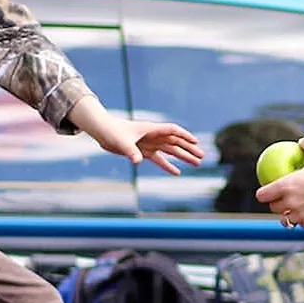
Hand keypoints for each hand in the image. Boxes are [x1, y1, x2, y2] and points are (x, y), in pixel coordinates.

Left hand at [68, 96, 204, 174]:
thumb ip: (131, 151)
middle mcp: (153, 136)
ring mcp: (149, 144)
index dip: (184, 136)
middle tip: (201, 157)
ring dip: (183, 157)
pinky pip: (160, 160)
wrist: (102, 131)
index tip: (195, 142)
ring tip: (197, 163)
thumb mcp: (121, 142)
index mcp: (151, 129)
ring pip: (171, 151)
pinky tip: (177, 173)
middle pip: (176, 142)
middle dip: (189, 149)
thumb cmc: (111, 132)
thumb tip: (137, 161)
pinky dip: (168, 166)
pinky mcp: (144, 152)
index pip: (172, 131)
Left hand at [255, 134, 303, 227]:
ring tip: (294, 211)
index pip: (263, 194)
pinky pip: (302, 224)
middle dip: (276, 204)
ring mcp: (299, 215)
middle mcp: (289, 203)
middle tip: (280, 200)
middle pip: (274, 208)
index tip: (265, 192)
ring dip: (288, 215)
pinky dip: (303, 220)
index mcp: (285, 186)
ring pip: (287, 219)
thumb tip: (303, 141)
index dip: (263, 193)